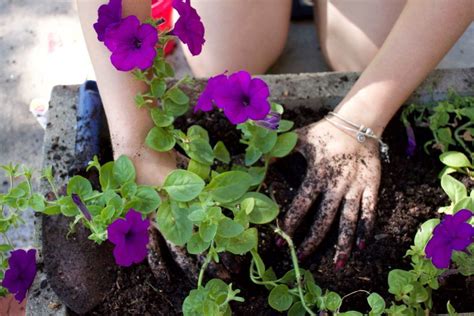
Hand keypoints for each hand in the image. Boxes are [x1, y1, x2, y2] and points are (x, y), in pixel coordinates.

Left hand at [278, 119, 381, 267]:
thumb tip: (257, 160)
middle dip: (311, 241)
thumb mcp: (300, 138)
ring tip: (337, 265)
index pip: (301, 204)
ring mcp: (356, 187)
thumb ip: (279, 149)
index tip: (278, 239)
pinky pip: (370, 211)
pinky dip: (366, 229)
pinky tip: (360, 246)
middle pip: (324, 219)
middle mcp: (337, 185)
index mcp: (317, 174)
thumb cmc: (326, 131)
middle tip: (299, 257)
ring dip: (343, 243)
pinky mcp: (372, 186)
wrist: (359, 122)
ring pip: (349, 220)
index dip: (290, 223)